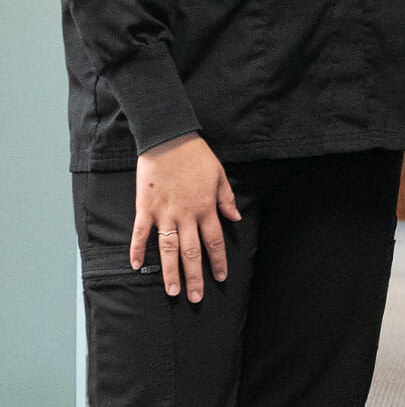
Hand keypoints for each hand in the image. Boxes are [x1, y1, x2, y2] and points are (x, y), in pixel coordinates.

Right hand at [130, 133, 240, 301]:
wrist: (168, 139)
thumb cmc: (196, 156)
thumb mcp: (219, 174)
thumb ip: (227, 198)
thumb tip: (236, 219)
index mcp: (206, 207)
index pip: (214, 241)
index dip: (218, 261)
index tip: (221, 278)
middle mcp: (186, 215)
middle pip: (192, 252)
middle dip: (195, 277)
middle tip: (195, 298)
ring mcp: (164, 213)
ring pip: (168, 250)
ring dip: (170, 272)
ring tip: (173, 291)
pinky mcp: (145, 208)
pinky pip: (139, 234)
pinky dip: (136, 250)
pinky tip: (135, 267)